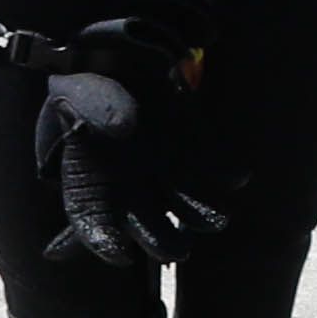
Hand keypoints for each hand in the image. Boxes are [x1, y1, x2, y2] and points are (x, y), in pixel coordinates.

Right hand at [11, 27, 238, 270]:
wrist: (118, 63)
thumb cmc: (90, 89)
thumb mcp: (79, 95)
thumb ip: (96, 111)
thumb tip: (125, 127)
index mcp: (92, 186)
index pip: (94, 226)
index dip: (104, 243)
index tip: (120, 254)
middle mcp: (131, 190)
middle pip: (147, 230)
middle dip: (163, 243)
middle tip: (177, 251)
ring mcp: (165, 175)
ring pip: (186, 207)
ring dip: (202, 215)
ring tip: (216, 219)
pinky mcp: (194, 154)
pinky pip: (214, 170)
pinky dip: (226, 173)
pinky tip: (237, 176)